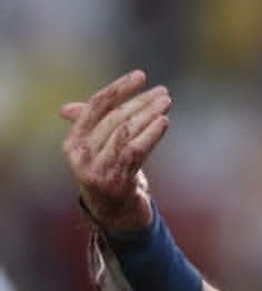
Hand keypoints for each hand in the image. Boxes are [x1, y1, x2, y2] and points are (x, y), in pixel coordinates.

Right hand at [59, 70, 171, 232]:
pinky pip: (135, 151)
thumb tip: (66, 108)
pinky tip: (164, 122)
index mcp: (73, 142)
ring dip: (148, 115)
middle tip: (163, 92)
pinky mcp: (115, 182)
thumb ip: (91, 127)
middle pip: (114, 118)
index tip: (141, 75)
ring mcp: (96, 170)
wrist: (116, 215)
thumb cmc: (110, 175)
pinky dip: (150, 134)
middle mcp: (79, 155)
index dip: (119, 88)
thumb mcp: (99, 150)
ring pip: (125, 133)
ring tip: (166, 103)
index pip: (96, 106)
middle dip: (140, 102)